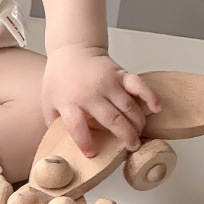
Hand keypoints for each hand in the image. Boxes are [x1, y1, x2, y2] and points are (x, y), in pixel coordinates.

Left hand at [42, 44, 161, 156]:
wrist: (70, 49)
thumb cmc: (60, 77)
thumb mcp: (48, 100)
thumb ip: (52, 122)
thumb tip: (59, 144)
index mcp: (69, 101)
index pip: (77, 127)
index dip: (85, 143)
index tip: (92, 154)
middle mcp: (89, 93)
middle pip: (111, 120)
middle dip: (125, 137)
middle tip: (132, 146)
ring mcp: (106, 82)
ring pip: (128, 107)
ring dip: (137, 123)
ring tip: (139, 134)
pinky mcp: (118, 73)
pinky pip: (138, 85)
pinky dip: (149, 96)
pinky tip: (155, 109)